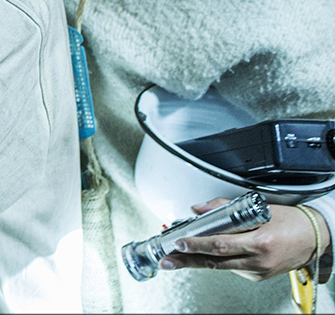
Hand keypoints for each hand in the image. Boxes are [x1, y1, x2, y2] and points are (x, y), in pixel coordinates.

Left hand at [160, 199, 331, 280]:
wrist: (315, 238)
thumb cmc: (291, 221)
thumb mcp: (259, 208)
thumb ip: (225, 207)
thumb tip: (199, 208)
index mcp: (259, 242)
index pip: (220, 245)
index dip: (197, 245)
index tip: (179, 242)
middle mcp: (258, 260)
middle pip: (215, 261)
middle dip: (187, 260)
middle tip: (167, 259)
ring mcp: (258, 270)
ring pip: (221, 266)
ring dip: (197, 261)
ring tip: (176, 258)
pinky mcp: (258, 275)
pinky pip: (232, 267)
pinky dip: (217, 260)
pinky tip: (206, 255)